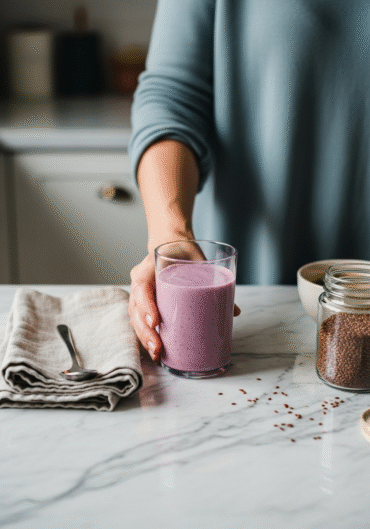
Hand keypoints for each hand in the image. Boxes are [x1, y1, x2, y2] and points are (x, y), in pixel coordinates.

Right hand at [128, 242, 240, 363]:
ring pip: (135, 318)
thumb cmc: (184, 252)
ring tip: (157, 354)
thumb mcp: (199, 261)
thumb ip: (214, 281)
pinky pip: (140, 320)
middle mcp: (140, 281)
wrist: (174, 245)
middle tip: (158, 348)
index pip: (142, 287)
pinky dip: (146, 336)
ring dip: (144, 338)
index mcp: (149, 267)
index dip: (146, 305)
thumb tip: (235, 311)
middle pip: (135, 309)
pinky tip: (155, 351)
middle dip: (145, 331)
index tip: (156, 321)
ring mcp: (140, 294)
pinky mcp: (145, 303)